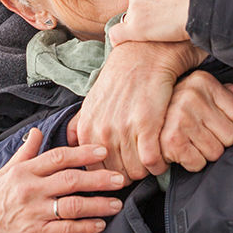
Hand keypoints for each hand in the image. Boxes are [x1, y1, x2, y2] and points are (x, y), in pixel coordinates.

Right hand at [0, 129, 126, 232]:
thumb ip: (25, 153)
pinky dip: (85, 227)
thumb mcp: (6, 173)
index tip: (103, 151)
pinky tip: (100, 225)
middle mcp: (30, 190)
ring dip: (98, 205)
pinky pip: (66, 230)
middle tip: (120, 178)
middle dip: (98, 178)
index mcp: (24, 172)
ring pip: (72, 205)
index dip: (82, 153)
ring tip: (116, 204)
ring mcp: (34, 213)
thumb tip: (36, 131)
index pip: (58, 157)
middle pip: (70, 180)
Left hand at [68, 39, 205, 179]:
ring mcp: (124, 129)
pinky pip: (152, 162)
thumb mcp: (90, 101)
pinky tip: (162, 158)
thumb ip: (79, 125)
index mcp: (87, 129)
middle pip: (116, 175)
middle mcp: (102, 131)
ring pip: (136, 172)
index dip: (109, 174)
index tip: (121, 169)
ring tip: (151, 161)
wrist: (143, 57)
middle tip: (140, 166)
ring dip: (146, 171)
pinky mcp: (146, 125)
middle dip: (129, 175)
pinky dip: (159, 165)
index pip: (94, 171)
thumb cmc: (119, 81)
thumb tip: (70, 143)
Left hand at [109, 0, 203, 45]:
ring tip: (161, 30)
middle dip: (148, 10)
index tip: (165, 3)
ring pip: (132, 18)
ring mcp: (135, 8)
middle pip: (137, 3)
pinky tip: (123, 42)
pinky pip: (118, 34)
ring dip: (142, 24)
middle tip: (166, 17)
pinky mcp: (137, 27)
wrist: (205, 3)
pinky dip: (119, 38)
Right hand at [159, 72, 232, 170]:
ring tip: (190, 141)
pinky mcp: (172, 140)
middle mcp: (192, 96)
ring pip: (216, 153)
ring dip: (204, 153)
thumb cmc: (179, 108)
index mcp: (203, 82)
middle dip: (218, 140)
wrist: (140, 117)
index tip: (211, 120)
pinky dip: (191, 163)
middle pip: (231, 136)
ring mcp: (181, 118)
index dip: (227, 122)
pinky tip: (182, 150)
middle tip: (200, 134)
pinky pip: (199, 164)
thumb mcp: (206, 93)